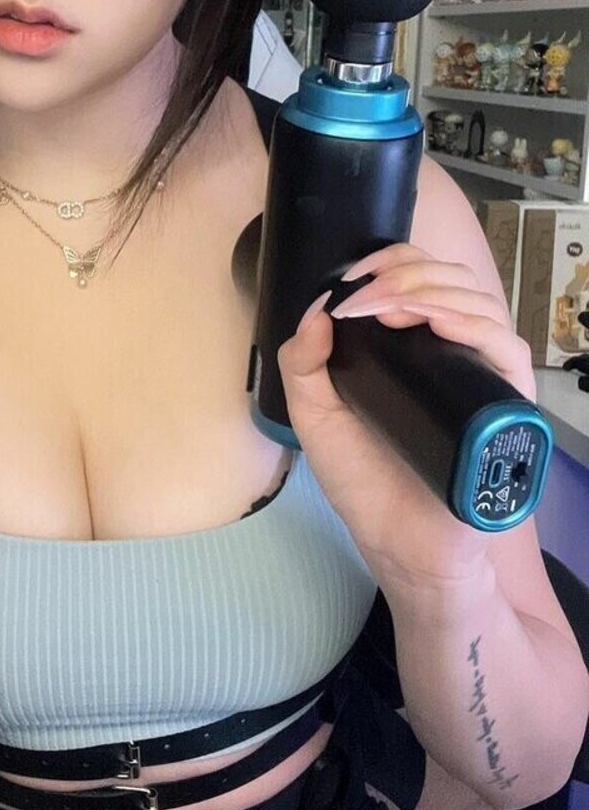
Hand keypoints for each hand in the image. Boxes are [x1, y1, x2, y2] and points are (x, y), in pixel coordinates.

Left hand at [276, 243, 535, 596]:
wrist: (404, 547)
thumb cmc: (367, 484)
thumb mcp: (317, 418)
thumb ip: (303, 364)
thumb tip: (316, 309)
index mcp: (409, 345)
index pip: (417, 277)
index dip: (389, 262)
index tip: (353, 277)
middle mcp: (450, 351)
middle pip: (448, 278)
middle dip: (403, 274)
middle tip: (365, 298)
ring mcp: (480, 374)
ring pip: (476, 302)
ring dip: (429, 291)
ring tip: (388, 307)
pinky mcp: (505, 404)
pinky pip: (503, 348)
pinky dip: (471, 324)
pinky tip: (438, 324)